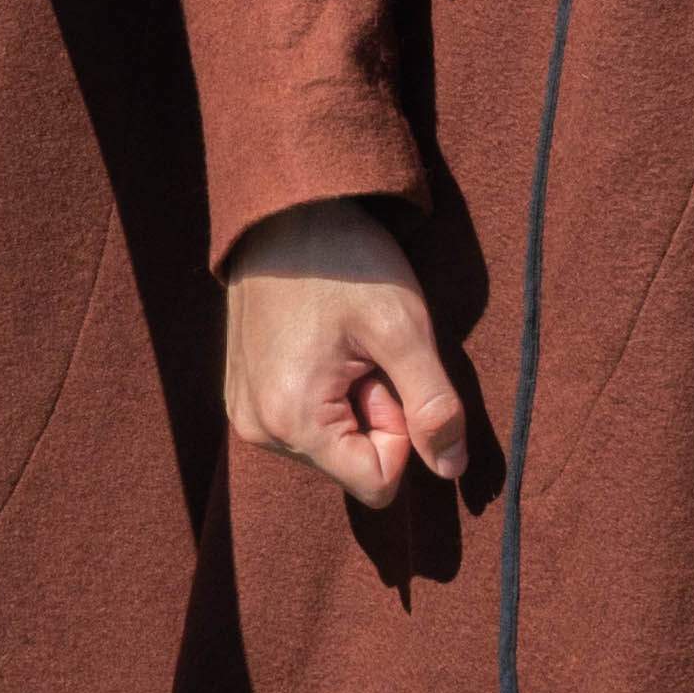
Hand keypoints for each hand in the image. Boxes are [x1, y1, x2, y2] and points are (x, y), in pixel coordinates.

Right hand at [222, 199, 476, 509]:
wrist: (284, 209)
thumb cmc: (347, 263)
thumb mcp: (404, 328)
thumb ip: (433, 406)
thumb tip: (451, 470)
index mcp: (291, 422)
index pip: (378, 483)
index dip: (400, 430)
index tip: (384, 370)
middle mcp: (257, 431)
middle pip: (352, 465)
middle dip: (374, 414)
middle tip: (362, 350)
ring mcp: (244, 415)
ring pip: (332, 446)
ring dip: (351, 402)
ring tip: (340, 343)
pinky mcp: (242, 397)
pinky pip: (304, 425)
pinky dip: (325, 392)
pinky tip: (320, 343)